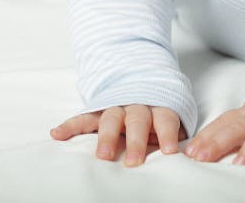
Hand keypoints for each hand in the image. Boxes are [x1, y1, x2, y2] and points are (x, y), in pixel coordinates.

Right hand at [50, 105, 186, 166]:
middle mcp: (137, 105)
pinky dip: (70, 125)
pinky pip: (83, 117)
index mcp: (159, 107)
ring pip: (111, 118)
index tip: (169, 151)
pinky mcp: (98, 110)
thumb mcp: (170, 121)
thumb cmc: (158, 116)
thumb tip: (186, 157)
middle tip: (134, 161)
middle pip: (137, 119)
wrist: (142, 82)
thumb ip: (173, 135)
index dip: (167, 133)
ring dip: (107, 136)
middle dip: (136, 140)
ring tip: (103, 155)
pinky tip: (57, 134)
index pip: (165, 118)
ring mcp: (116, 106)